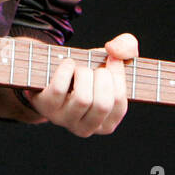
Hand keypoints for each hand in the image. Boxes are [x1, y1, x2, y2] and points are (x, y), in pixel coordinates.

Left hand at [22, 33, 137, 136]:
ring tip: (81, 68)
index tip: (112, 59)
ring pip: (82, 99)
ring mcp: (64, 120)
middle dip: (102, 77)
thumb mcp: (111, 58)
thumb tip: (114, 51)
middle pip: (102, 104)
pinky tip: (68, 64)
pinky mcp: (46, 107)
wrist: (53, 74)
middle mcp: (86, 128)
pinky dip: (66, 70)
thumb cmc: (89, 71)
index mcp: (107, 123)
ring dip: (84, 74)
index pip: (119, 103)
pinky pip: (59, 89)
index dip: (118, 76)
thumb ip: (127, 47)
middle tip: (96, 68)